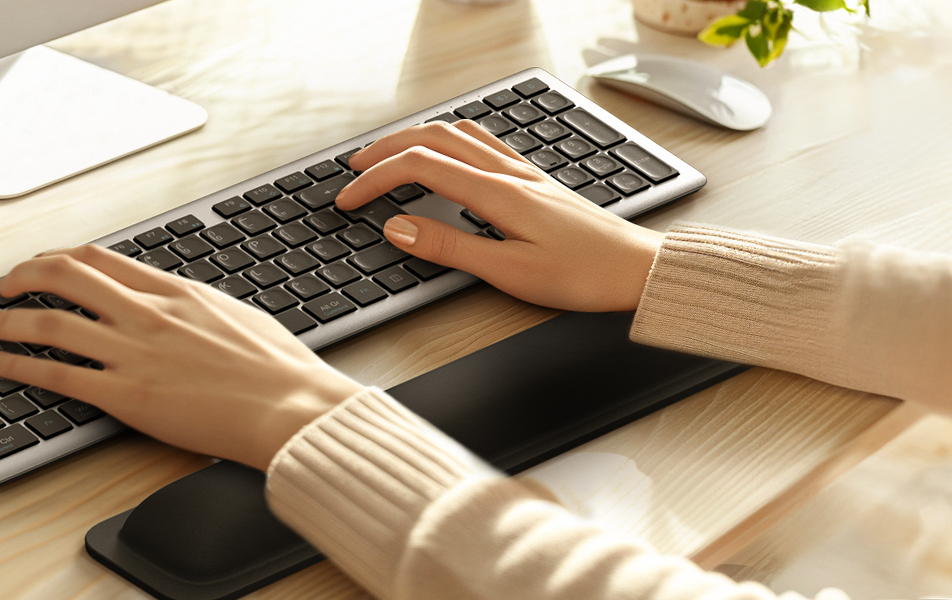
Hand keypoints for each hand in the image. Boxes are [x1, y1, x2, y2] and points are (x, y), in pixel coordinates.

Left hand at [0, 246, 363, 470]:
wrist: (290, 407)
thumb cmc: (278, 370)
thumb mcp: (237, 316)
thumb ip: (197, 307)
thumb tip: (181, 304)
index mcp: (175, 292)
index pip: (101, 260)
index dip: (60, 258)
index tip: (41, 265)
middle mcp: (147, 314)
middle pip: (66, 276)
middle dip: (23, 276)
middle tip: (3, 287)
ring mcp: (134, 353)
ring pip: (50, 322)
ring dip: (6, 321)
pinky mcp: (127, 396)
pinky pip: (58, 375)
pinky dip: (17, 367)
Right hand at [337, 120, 663, 311]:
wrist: (638, 270)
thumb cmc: (583, 276)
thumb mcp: (509, 272)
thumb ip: (449, 247)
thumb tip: (398, 227)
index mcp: (497, 193)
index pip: (418, 167)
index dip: (375, 180)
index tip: (348, 200)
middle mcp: (507, 173)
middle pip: (431, 138)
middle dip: (384, 149)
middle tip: (352, 171)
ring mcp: (522, 172)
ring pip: (456, 133)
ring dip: (413, 138)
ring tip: (386, 155)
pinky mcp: (534, 180)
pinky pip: (481, 141)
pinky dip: (446, 139)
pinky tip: (444, 153)